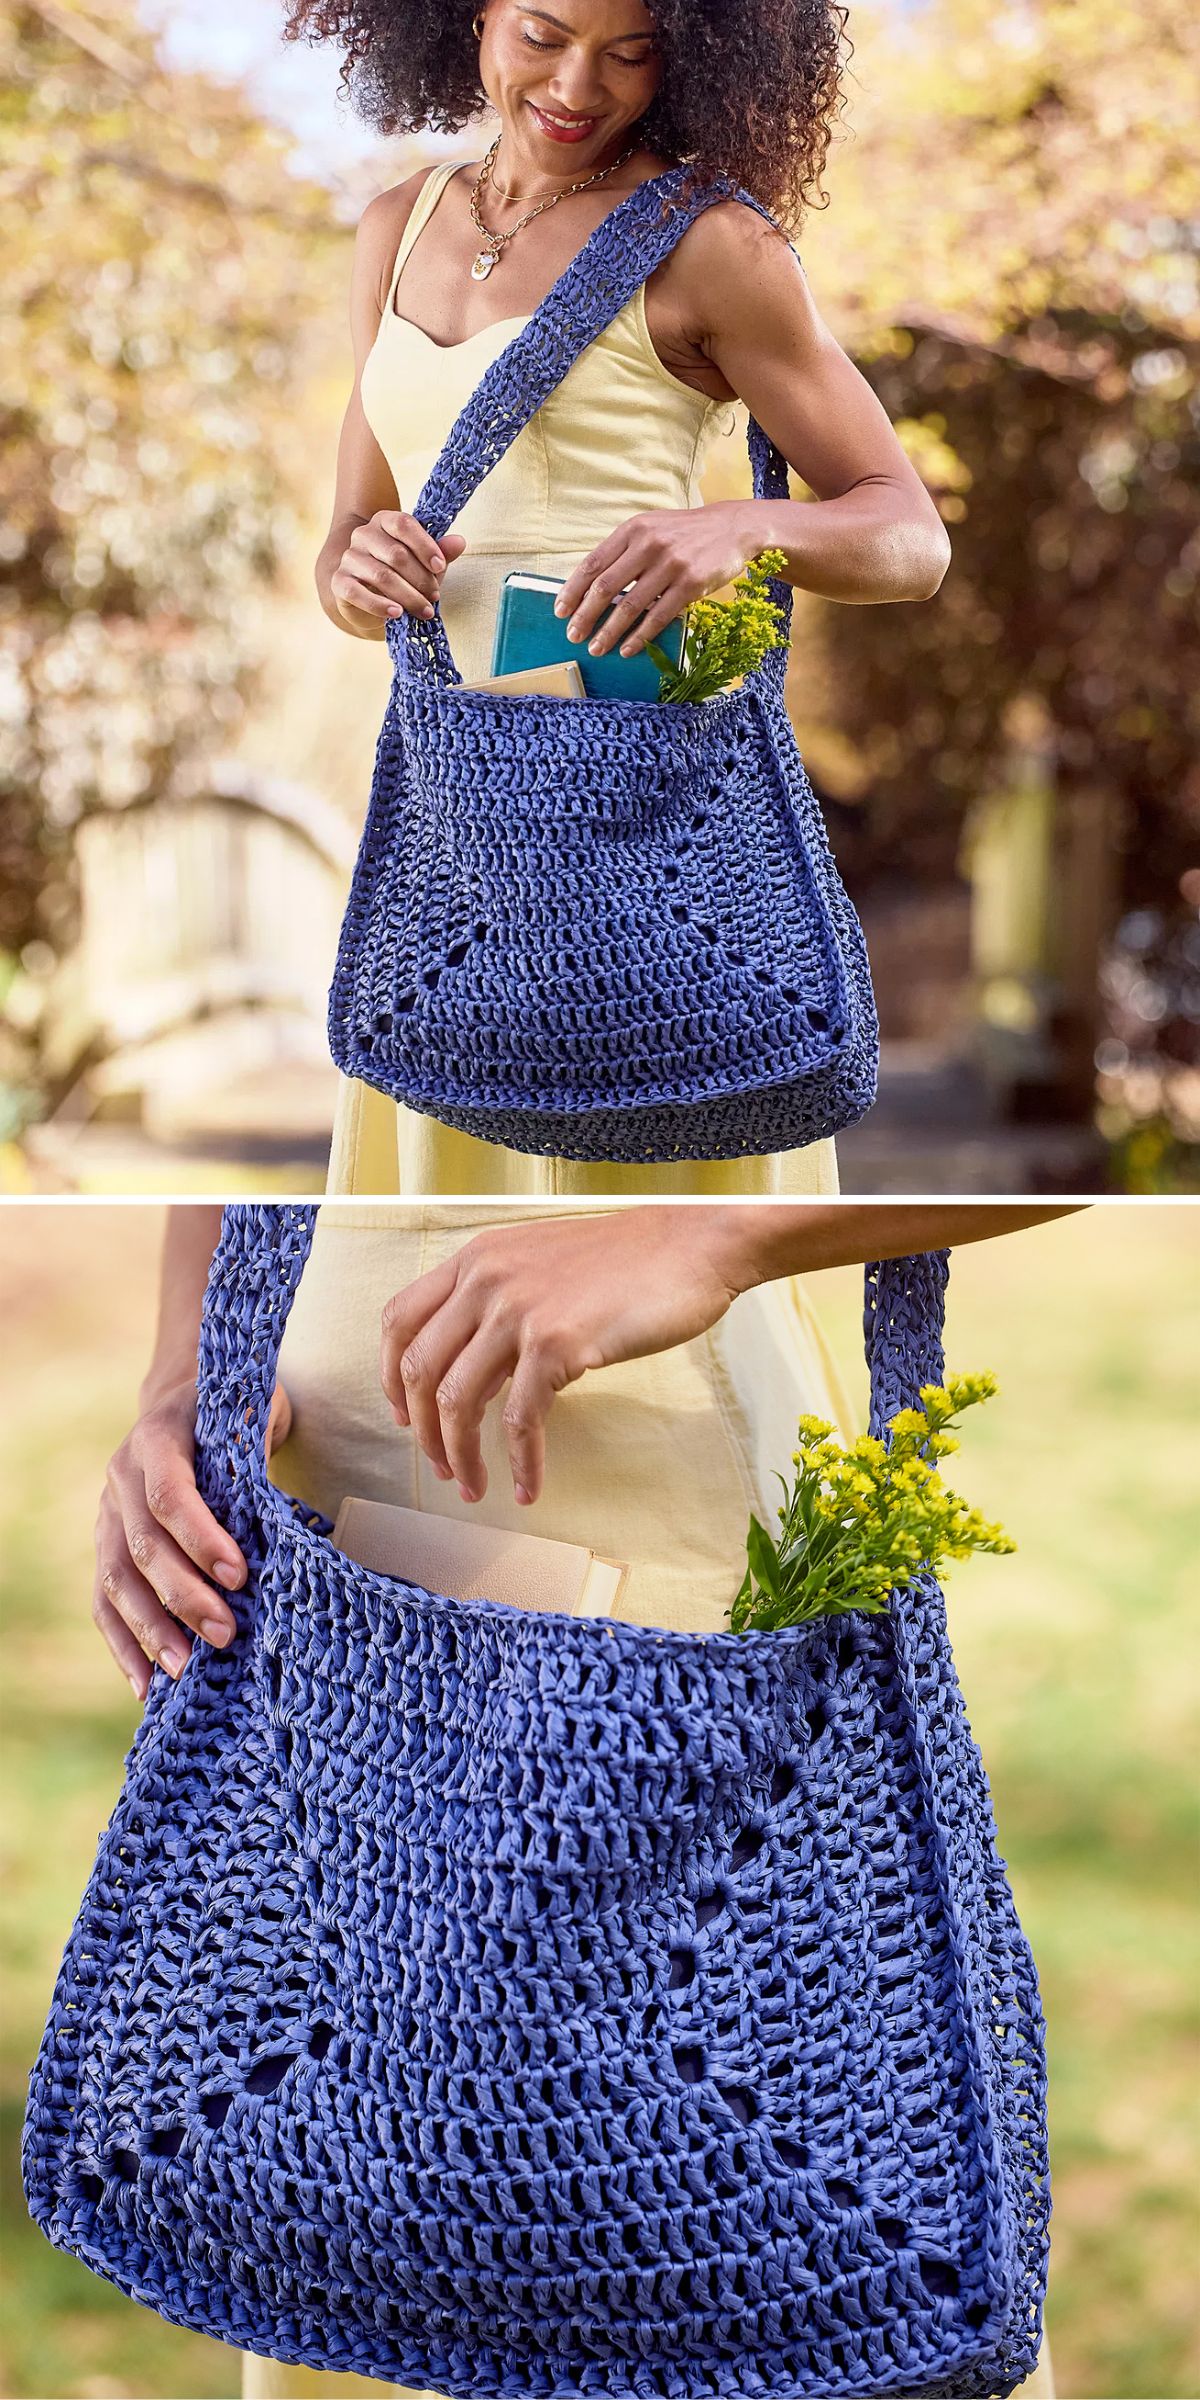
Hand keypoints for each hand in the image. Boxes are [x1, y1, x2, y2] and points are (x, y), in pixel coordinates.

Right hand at [93, 1377, 291, 1700]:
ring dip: (150, 1629)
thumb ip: (258, 1442)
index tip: (238, 1575)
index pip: (169, 1495)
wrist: (187, 1406)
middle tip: (224, 1634)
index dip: (200, 1537)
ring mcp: (107, 1516)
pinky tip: (145, 1685)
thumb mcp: (253, 1411)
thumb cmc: (234, 1416)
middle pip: (142, 1546)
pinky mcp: (107, 1548)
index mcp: (156, 1439)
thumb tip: (273, 1482)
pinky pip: (105, 1602)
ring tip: (183, 1670)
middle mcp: (120, 1479)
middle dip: (182, 1595)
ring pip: (116, 1580)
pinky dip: (124, 1645)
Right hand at [330, 513, 467, 629]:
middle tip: (434, 597)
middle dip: (420, 579)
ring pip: (381, 576)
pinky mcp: (340, 582)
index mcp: (384, 521)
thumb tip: (460, 542)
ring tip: (424, 611)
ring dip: (407, 596)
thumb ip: (441, 552)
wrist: (372, 597)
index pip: (403, 524)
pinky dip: (379, 606)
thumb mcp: (425, 563)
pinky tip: (396, 614)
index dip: (424, 545)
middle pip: (396, 554)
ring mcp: (349, 557)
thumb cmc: (403, 575)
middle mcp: (363, 535)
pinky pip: (358, 593)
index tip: (440, 567)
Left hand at [378, 1207, 762, 1509]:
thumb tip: (476, 1362)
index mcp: (476, 1258)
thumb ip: (501, 1299)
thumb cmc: (630, 1260)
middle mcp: (485, 1280)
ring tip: (474, 1486)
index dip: (391, 1377)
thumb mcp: (542, 1261)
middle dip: (423, 1431)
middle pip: (419, 1369)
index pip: (399, 1319)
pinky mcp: (556, 1344)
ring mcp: (517, 1311)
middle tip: (441, 1465)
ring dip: (460, 1455)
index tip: (405, 1416)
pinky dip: (520, 1462)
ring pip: (458, 1401)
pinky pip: (518, 1421)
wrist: (692, 1246)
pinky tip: (529, 1485)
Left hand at [552, 501, 759, 658]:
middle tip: (573, 636)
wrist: (732, 528)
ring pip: (630, 606)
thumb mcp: (650, 529)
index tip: (560, 611)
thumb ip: (623, 552)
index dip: (573, 590)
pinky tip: (627, 649)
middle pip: (606, 587)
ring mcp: (670, 565)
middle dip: (585, 616)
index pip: (593, 563)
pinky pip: (658, 617)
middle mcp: (648, 545)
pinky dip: (640, 636)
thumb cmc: (684, 534)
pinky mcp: (691, 584)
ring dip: (609, 632)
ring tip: (596, 648)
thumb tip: (591, 586)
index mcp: (632, 530)